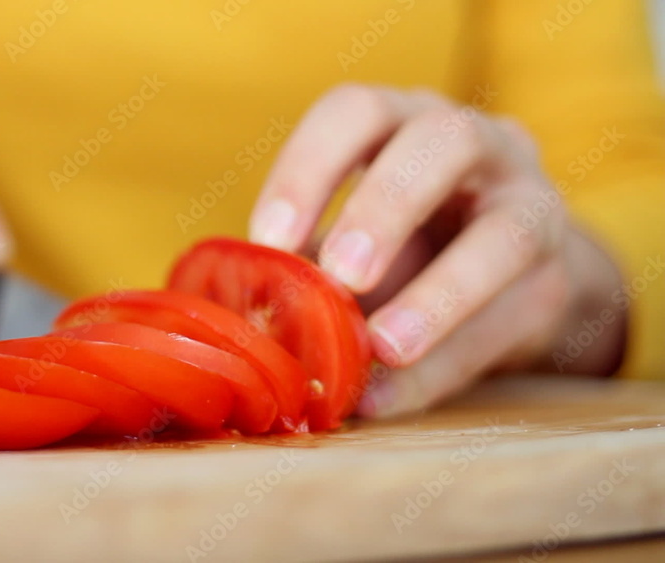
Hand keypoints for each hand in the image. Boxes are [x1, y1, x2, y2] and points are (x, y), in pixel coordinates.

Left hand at [249, 84, 625, 416]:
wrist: (510, 275)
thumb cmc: (405, 244)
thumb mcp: (351, 237)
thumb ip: (308, 265)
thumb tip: (247, 323)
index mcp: (403, 122)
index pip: (356, 111)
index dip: (309, 167)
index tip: (269, 239)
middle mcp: (475, 142)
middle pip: (443, 140)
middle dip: (386, 206)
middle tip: (341, 275)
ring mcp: (530, 202)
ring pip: (507, 232)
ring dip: (439, 296)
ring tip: (383, 346)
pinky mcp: (557, 277)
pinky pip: (509, 322)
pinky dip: (443, 366)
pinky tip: (387, 399)